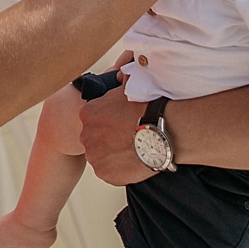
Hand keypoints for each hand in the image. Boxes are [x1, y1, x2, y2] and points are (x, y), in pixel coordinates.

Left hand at [77, 51, 155, 184]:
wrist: (163, 130)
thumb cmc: (148, 106)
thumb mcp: (130, 87)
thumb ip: (120, 81)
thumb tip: (120, 75)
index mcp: (87, 113)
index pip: (92, 120)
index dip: (108, 122)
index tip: (121, 124)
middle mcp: (85, 134)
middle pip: (95, 138)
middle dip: (109, 139)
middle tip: (129, 137)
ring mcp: (94, 155)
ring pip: (102, 156)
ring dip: (114, 155)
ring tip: (134, 150)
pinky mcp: (104, 173)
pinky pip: (109, 172)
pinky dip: (120, 169)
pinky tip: (134, 161)